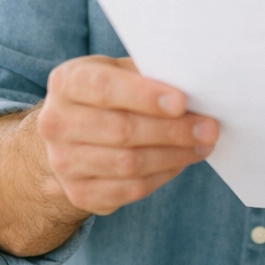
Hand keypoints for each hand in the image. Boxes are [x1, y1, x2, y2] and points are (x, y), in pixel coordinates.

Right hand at [35, 55, 218, 215]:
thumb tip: (196, 84)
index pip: (104, 88)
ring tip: (203, 145)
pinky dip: (162, 177)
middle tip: (209, 128)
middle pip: (120, 131)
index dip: (144, 96)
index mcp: (66, 82)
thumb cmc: (110, 94)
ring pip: (127, 164)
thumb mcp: (120, 71)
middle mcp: (55, 122)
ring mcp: (63, 162)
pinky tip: (180, 162)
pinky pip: (128, 190)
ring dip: (173, 156)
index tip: (182, 102)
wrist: (72, 133)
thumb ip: (148, 74)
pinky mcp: (78, 193)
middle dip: (172, 131)